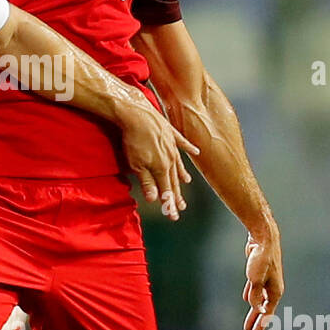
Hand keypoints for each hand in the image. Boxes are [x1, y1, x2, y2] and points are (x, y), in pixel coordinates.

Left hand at [118, 98, 198, 219]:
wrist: (136, 113)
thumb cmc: (134, 140)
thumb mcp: (137, 164)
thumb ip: (147, 182)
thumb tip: (153, 199)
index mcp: (162, 168)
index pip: (167, 190)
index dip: (170, 204)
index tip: (173, 216)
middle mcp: (170, 158)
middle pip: (174, 180)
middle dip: (177, 194)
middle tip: (180, 207)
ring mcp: (172, 145)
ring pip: (179, 164)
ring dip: (182, 174)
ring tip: (186, 183)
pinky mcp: (170, 132)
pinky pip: (182, 143)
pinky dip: (189, 147)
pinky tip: (196, 151)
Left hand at [242, 232, 283, 329]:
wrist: (264, 239)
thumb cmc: (261, 258)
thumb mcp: (255, 278)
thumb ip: (255, 294)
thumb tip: (256, 308)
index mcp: (275, 291)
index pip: (267, 313)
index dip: (261, 324)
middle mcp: (273, 287)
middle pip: (264, 308)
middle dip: (257, 320)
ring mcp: (267, 280)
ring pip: (259, 299)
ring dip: (254, 309)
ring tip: (249, 320)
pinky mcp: (260, 273)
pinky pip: (256, 289)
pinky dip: (251, 295)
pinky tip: (246, 299)